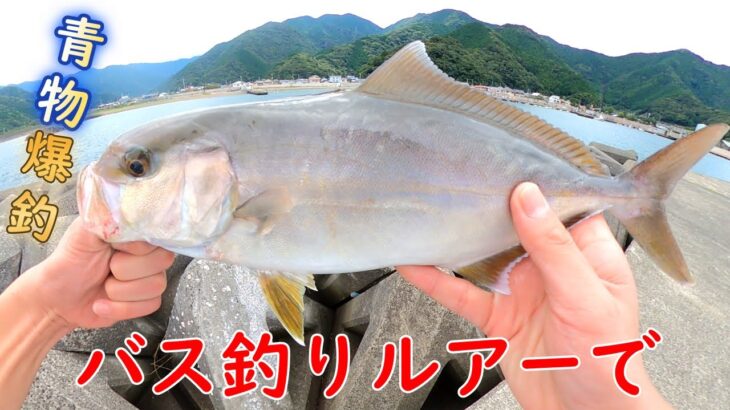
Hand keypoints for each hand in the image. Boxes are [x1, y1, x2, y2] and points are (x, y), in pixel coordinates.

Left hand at [19, 217, 174, 330]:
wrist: (58, 295)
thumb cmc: (72, 259)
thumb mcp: (86, 230)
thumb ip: (111, 218)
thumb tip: (136, 221)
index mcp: (139, 231)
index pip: (160, 235)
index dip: (137, 247)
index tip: (114, 247)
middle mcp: (149, 252)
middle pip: (163, 260)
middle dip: (125, 269)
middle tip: (106, 266)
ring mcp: (150, 277)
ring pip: (156, 285)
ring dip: (119, 291)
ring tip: (103, 284)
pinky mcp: (146, 301)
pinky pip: (150, 305)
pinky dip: (119, 308)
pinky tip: (103, 303)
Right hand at [398, 182, 669, 408]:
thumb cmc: (608, 361)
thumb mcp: (585, 296)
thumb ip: (554, 247)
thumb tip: (528, 197)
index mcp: (586, 252)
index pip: (561, 203)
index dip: (537, 182)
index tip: (507, 161)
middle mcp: (552, 266)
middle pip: (516, 224)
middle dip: (489, 202)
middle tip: (460, 176)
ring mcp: (522, 290)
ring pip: (483, 255)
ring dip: (458, 238)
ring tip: (430, 211)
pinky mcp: (498, 317)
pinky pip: (463, 293)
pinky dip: (437, 280)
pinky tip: (415, 264)